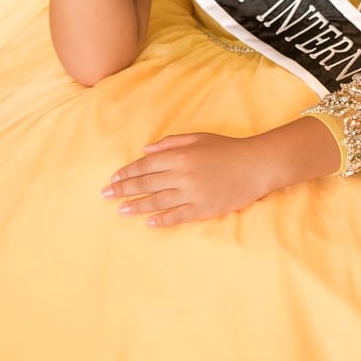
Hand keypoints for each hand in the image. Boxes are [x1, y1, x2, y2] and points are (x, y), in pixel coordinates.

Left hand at [102, 133, 271, 226]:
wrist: (255, 165)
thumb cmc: (227, 148)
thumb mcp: (198, 138)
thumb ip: (171, 143)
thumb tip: (146, 150)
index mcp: (180, 155)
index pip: (146, 165)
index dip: (127, 172)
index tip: (113, 179)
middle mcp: (182, 174)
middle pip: (146, 183)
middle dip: (123, 189)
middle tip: (105, 195)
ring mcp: (192, 193)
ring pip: (157, 201)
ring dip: (137, 205)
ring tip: (120, 210)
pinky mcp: (203, 209)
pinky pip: (177, 215)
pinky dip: (162, 219)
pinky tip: (149, 222)